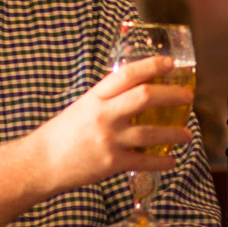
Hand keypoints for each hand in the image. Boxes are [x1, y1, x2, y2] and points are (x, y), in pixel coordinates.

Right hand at [24, 56, 192, 194]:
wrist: (40, 163)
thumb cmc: (62, 134)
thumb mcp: (82, 108)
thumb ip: (108, 101)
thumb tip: (137, 96)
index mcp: (95, 97)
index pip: (127, 74)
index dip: (151, 66)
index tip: (170, 63)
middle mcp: (103, 115)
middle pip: (146, 97)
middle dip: (172, 95)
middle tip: (187, 97)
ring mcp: (108, 139)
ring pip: (151, 132)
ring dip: (174, 133)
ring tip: (187, 134)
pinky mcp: (111, 163)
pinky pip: (144, 161)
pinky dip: (162, 162)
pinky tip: (171, 161)